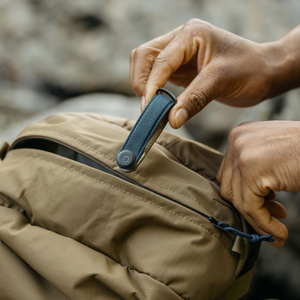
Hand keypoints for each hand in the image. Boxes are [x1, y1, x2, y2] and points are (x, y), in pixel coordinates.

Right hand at [130, 19, 285, 128]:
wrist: (264, 72)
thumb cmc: (250, 69)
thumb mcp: (221, 81)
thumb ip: (193, 100)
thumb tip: (171, 120)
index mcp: (190, 34)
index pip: (160, 59)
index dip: (151, 85)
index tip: (149, 108)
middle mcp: (181, 40)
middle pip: (144, 56)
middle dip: (141, 82)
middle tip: (147, 107)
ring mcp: (179, 55)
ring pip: (147, 66)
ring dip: (144, 86)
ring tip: (152, 107)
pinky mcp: (181, 69)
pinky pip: (158, 77)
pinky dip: (153, 91)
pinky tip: (159, 104)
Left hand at [216, 121, 299, 248]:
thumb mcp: (272, 155)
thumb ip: (254, 169)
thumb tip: (242, 200)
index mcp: (240, 135)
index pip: (228, 174)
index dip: (243, 194)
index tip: (264, 207)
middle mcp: (236, 141)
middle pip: (229, 187)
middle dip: (249, 208)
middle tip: (272, 217)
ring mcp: (241, 154)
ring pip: (238, 201)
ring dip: (258, 220)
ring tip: (278, 229)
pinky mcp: (251, 171)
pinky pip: (251, 208)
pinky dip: (264, 225)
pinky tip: (281, 234)